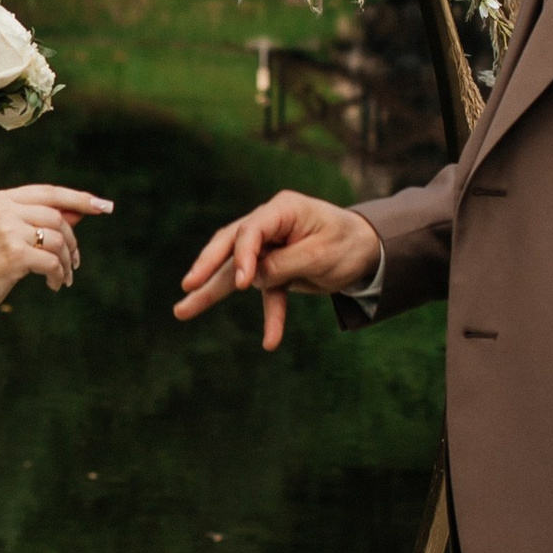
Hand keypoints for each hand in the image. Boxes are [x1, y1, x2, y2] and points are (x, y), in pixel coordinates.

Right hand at [0, 185, 113, 315]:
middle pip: (58, 218)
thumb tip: (78, 213)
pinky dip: (59, 275)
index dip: (79, 198)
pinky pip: (53, 262)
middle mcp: (5, 209)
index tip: (104, 206)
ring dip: (68, 262)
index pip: (50, 192)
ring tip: (63, 277)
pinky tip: (53, 284)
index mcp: (2, 199)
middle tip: (75, 263)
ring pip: (58, 240)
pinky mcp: (14, 254)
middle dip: (73, 242)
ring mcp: (8, 230)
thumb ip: (37, 221)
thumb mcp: (6, 234)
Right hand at [176, 188, 381, 347]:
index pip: (251, 230)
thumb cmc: (347, 243)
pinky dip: (271, 317)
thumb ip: (284, 264)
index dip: (243, 256)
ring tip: (181, 312)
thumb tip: (251, 279)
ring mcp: (269, 248)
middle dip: (206, 267)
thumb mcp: (320, 255)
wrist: (370, 250)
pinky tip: (271, 342)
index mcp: (282, 210)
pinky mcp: (276, 269)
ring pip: (235, 271)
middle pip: (229, 245)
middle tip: (187, 285)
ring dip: (211, 293)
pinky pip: (267, 294)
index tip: (243, 283)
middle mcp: (269, 225)